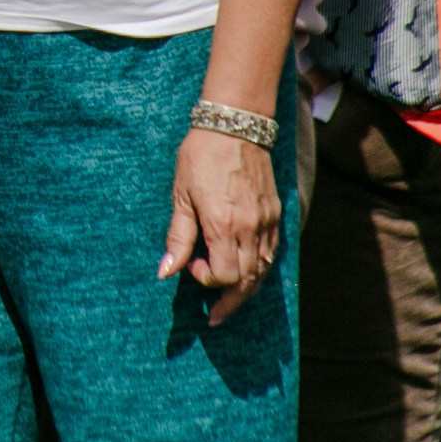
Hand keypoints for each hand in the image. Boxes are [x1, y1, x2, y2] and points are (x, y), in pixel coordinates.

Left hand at [160, 126, 281, 325]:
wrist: (234, 126)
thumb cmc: (200, 157)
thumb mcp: (180, 195)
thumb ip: (177, 236)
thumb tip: (165, 272)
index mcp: (224, 225)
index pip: (226, 276)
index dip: (208, 280)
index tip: (191, 266)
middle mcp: (250, 227)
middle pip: (248, 280)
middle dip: (231, 302)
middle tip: (216, 316)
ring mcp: (267, 221)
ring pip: (263, 269)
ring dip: (246, 287)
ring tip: (230, 300)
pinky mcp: (275, 213)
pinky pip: (271, 251)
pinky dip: (259, 267)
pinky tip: (246, 270)